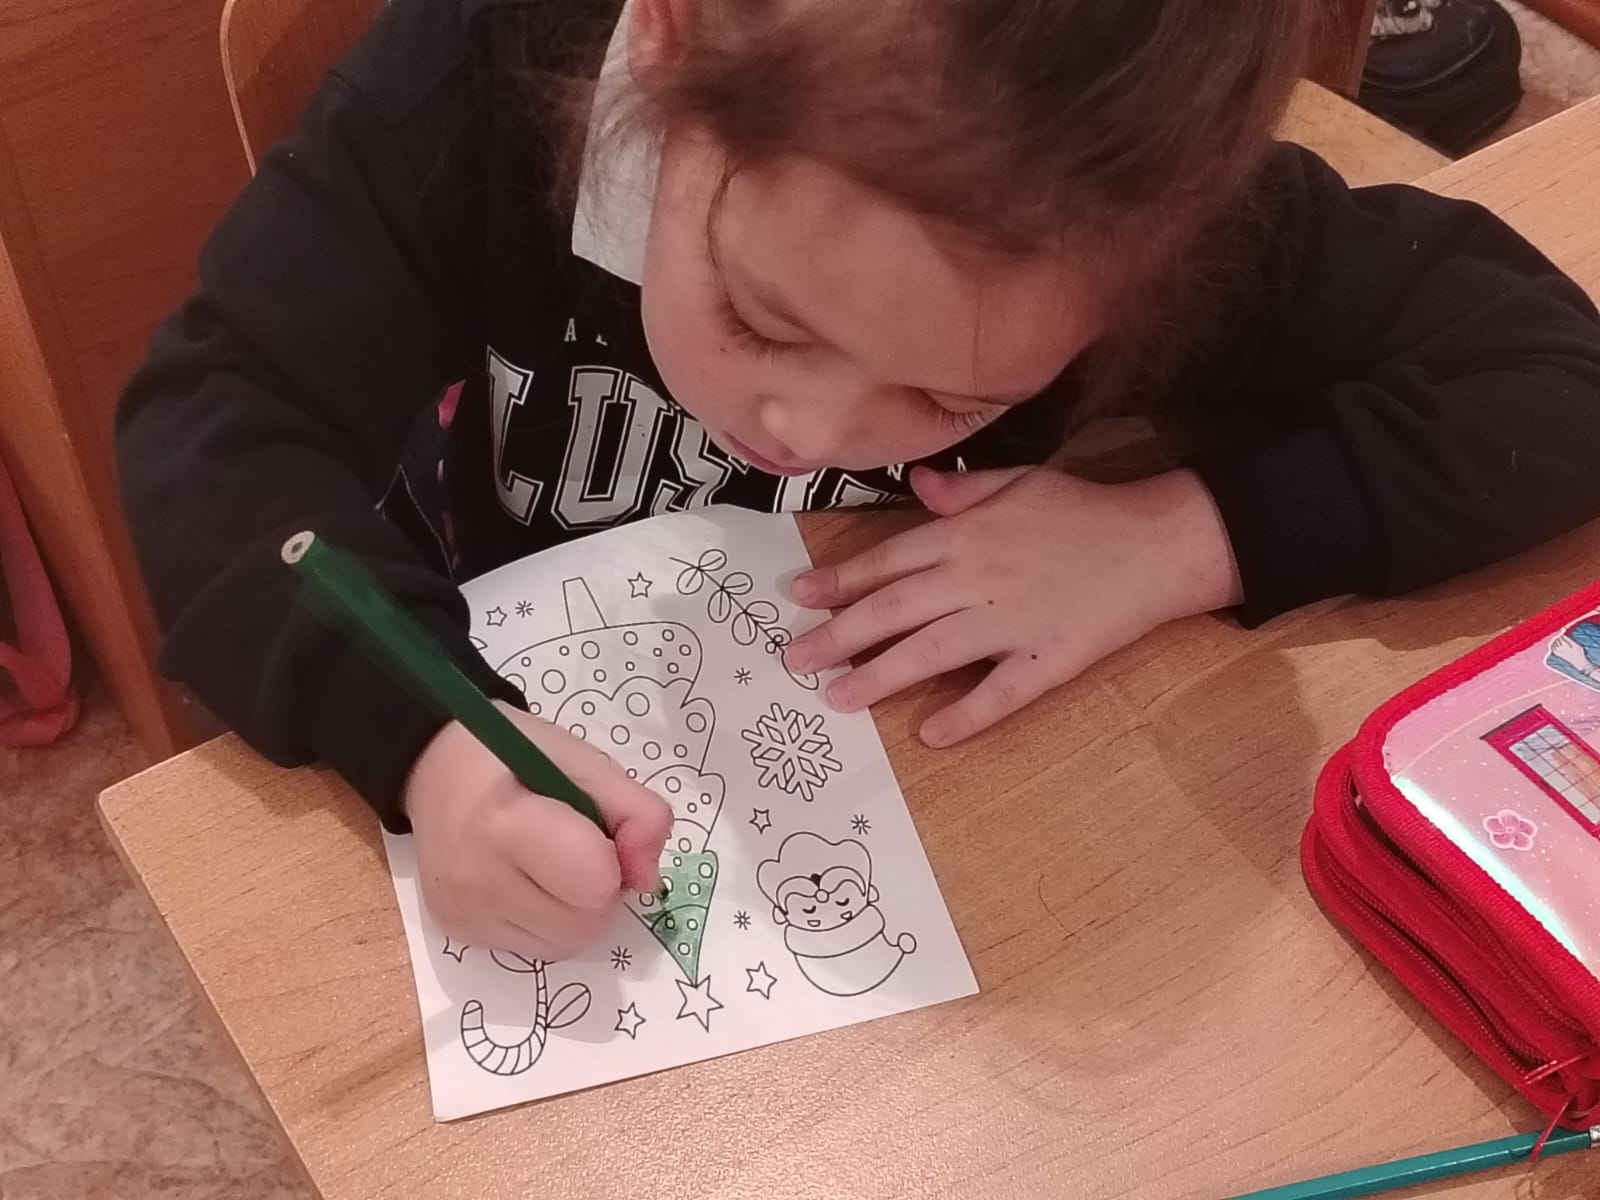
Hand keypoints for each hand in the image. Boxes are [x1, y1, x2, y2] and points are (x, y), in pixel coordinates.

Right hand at [403, 703, 672, 960]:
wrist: (434, 769)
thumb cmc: (513, 757)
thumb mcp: (584, 762)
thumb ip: (636, 812)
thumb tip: (649, 880)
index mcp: (505, 826)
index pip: (596, 884)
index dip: (614, 859)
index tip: (597, 830)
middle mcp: (477, 882)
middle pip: (585, 925)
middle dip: (600, 891)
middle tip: (577, 846)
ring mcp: (464, 916)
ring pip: (564, 945)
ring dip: (577, 911)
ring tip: (552, 863)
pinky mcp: (458, 934)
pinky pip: (535, 949)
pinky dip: (548, 922)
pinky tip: (527, 881)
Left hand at [783, 465, 1241, 745]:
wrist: (1159, 541)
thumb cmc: (1086, 510)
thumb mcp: (1021, 480)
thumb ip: (964, 488)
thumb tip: (916, 487)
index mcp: (967, 536)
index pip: (889, 561)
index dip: (841, 581)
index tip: (801, 597)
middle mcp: (978, 579)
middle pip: (895, 609)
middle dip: (840, 636)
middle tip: (796, 660)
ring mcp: (1012, 622)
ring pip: (933, 652)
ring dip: (881, 676)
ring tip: (839, 698)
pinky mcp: (1049, 659)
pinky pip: (1002, 692)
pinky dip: (967, 715)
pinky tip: (931, 735)